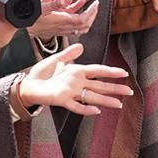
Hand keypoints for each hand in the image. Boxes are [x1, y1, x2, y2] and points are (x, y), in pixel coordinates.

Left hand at [17, 41, 132, 115]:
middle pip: (100, 85)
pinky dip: (87, 109)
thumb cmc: (41, 74)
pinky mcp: (63, 100)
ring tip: (119, 104)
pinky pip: (77, 107)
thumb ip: (68, 54)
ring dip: (106, 100)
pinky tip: (97, 111)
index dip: (110, 72)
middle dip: (115, 88)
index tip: (124, 73)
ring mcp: (71, 93)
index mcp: (77, 72)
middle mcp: (77, 83)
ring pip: (93, 97)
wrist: (27, 84)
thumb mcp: (56, 59)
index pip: (98, 71)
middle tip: (130, 91)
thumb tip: (81, 46)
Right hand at [29, 0, 97, 39]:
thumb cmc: (32, 19)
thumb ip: (52, 4)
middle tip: (96, 5)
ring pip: (82, 27)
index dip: (91, 11)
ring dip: (88, 17)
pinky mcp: (61, 30)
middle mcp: (65, 27)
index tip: (95, 3)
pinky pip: (76, 27)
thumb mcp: (41, 8)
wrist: (26, 30)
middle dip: (93, 14)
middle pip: (86, 24)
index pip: (84, 19)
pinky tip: (80, 12)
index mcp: (63, 22)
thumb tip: (61, 0)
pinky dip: (81, 19)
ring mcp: (64, 30)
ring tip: (91, 8)